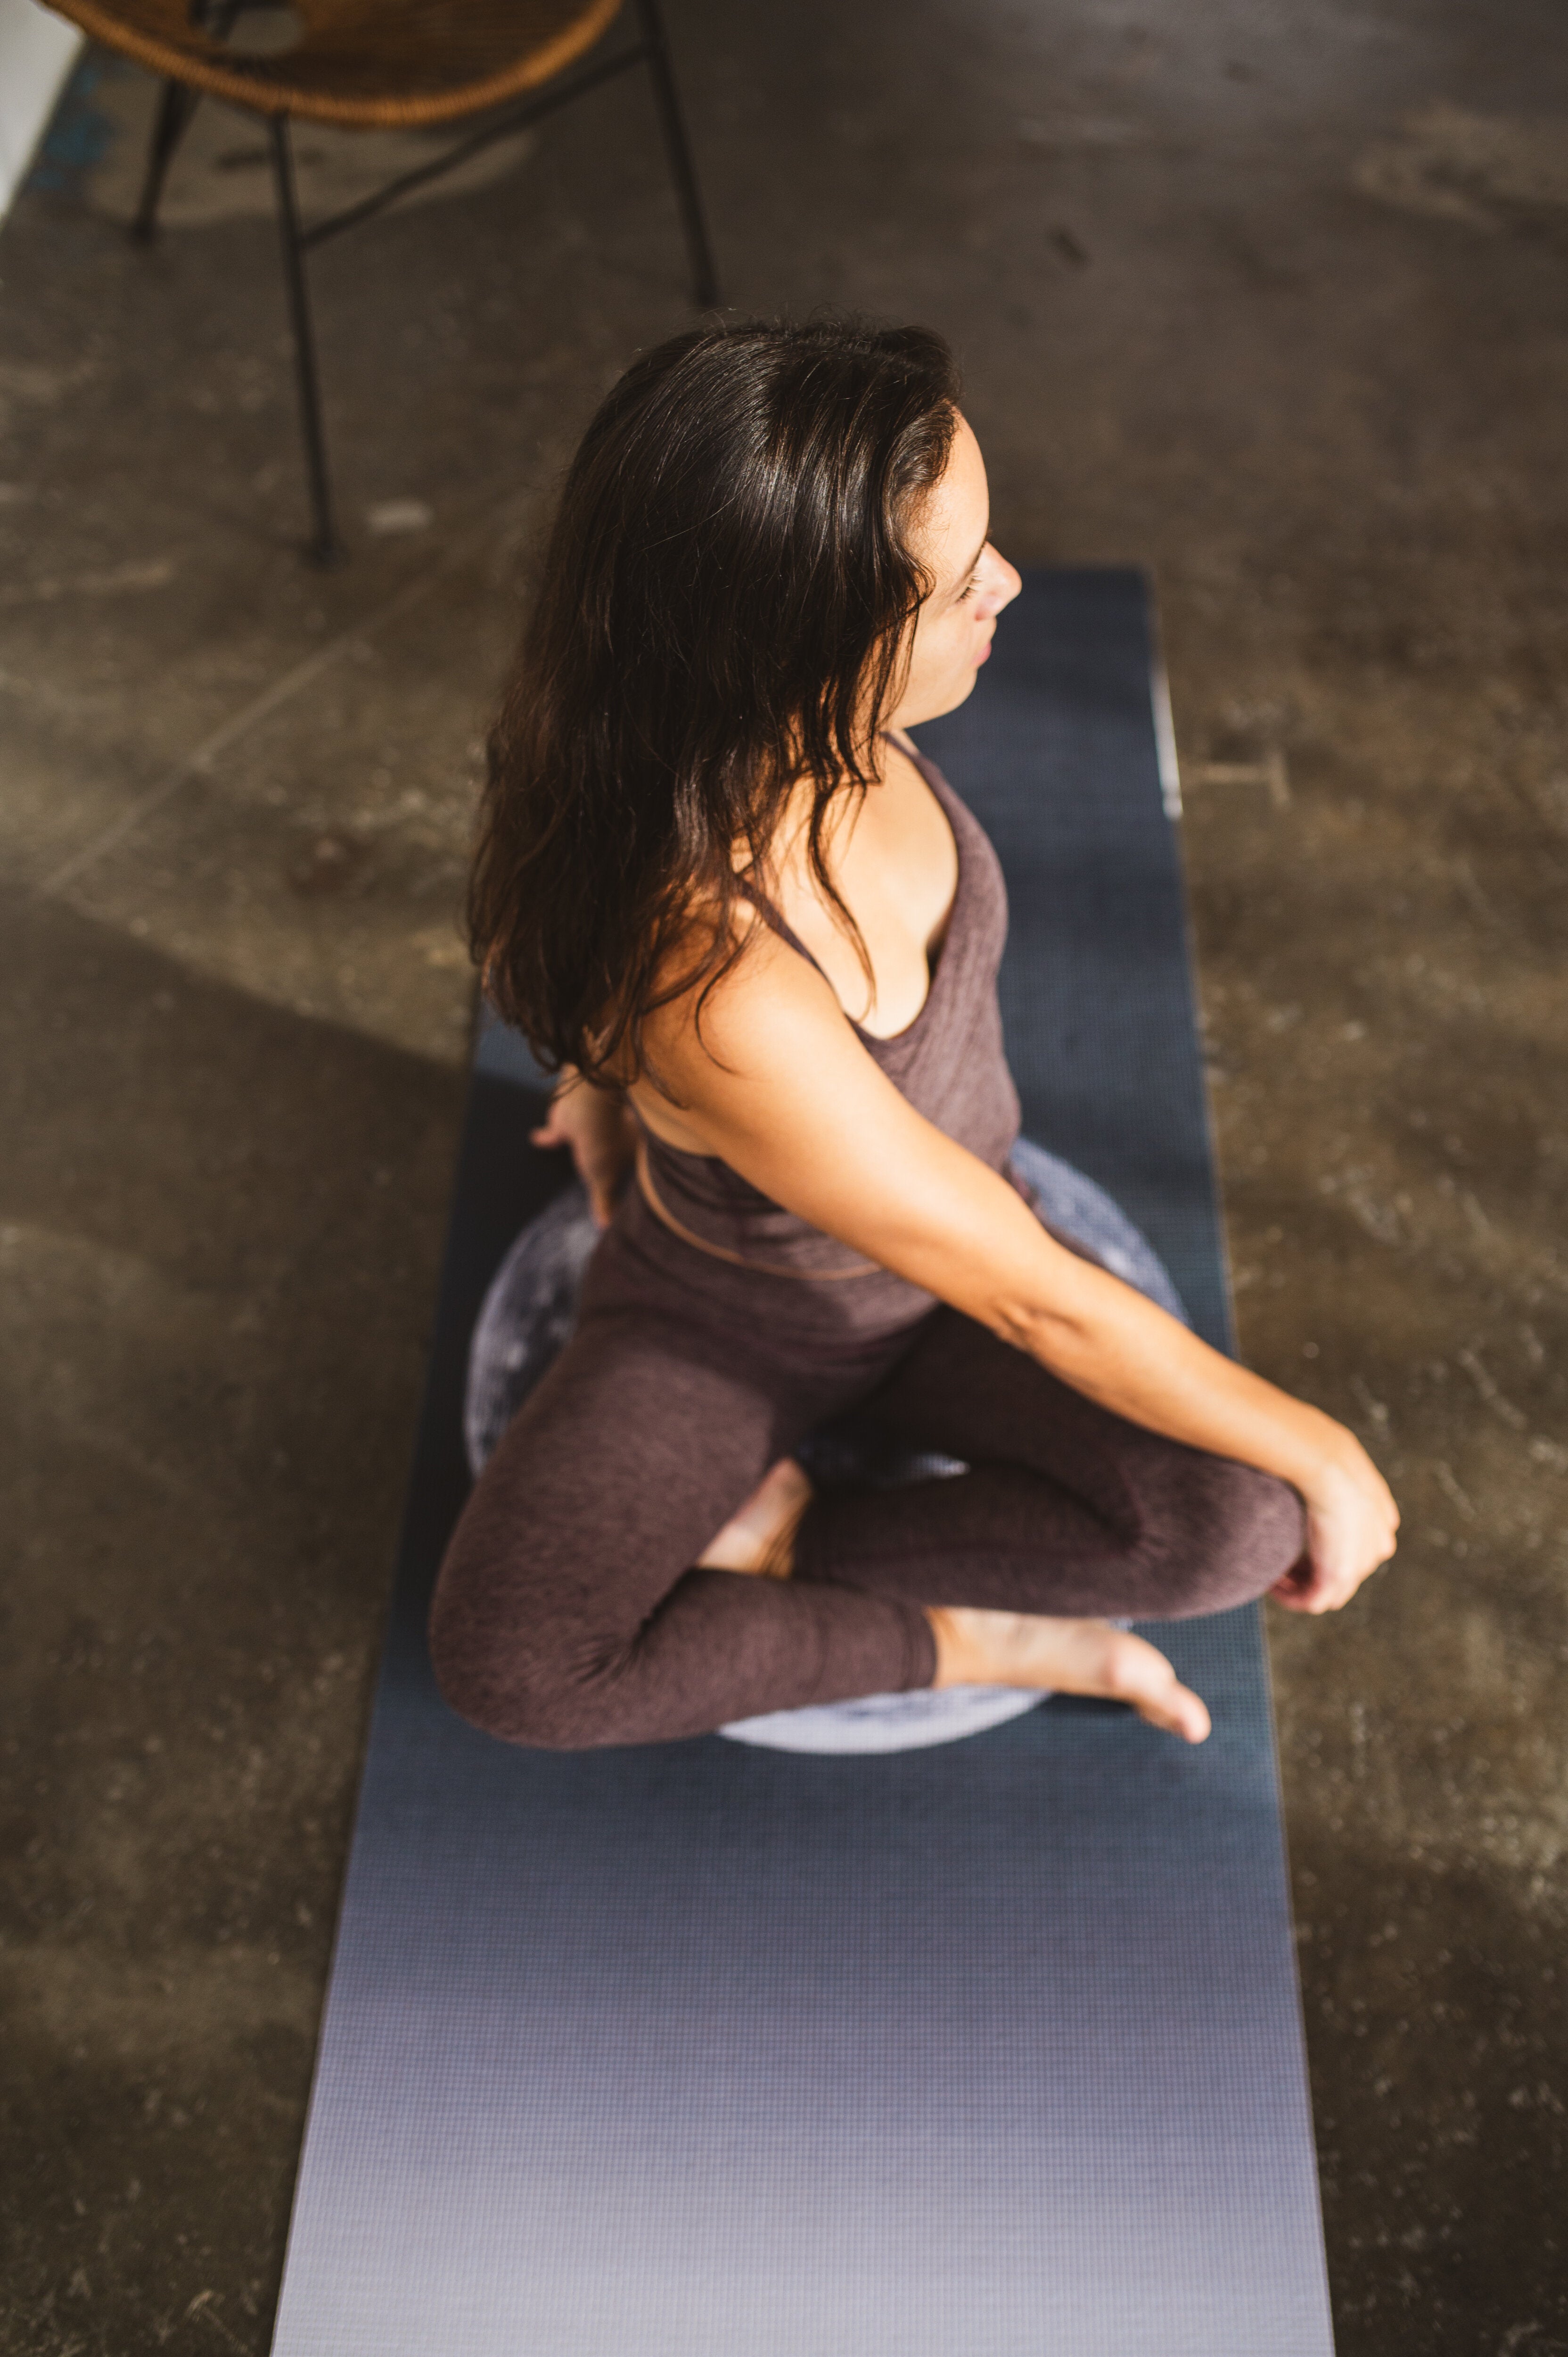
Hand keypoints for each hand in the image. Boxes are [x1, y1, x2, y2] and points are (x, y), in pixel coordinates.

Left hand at [530, 1073, 637, 1226]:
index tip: (625, 1185)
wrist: (586, 1105)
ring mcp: (589, 1123)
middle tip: (600, 1172)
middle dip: (606, 1159)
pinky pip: (554, 1131)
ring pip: (584, 1139)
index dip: (628, 1173)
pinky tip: (535, 1139)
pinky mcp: (565, 1119)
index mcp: (632, 1144)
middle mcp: (614, 1130)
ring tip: (575, 1159)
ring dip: (578, 1148)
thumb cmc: (603, 1143)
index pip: (630, 1163)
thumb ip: (604, 1201)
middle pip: (610, 1149)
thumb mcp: (604, 1181)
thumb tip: (606, 1227)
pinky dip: (545, 1136)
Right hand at [1271, 1440, 1398, 1613]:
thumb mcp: (1327, 1457)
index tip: (1296, 1539)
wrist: (1324, 1462)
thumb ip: (1320, 1466)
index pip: (1355, 1546)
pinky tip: (1273, 1585)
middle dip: (1310, 1569)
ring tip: (1274, 1575)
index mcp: (1380, 1518)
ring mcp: (1361, 1563)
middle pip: (1342, 1570)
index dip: (1323, 1545)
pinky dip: (1293, 1598)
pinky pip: (1314, 1601)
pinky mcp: (1338, 1575)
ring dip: (1300, 1586)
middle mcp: (1376, 1544)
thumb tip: (1296, 1449)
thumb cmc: (1319, 1451)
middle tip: (1280, 1561)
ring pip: (1329, 1590)